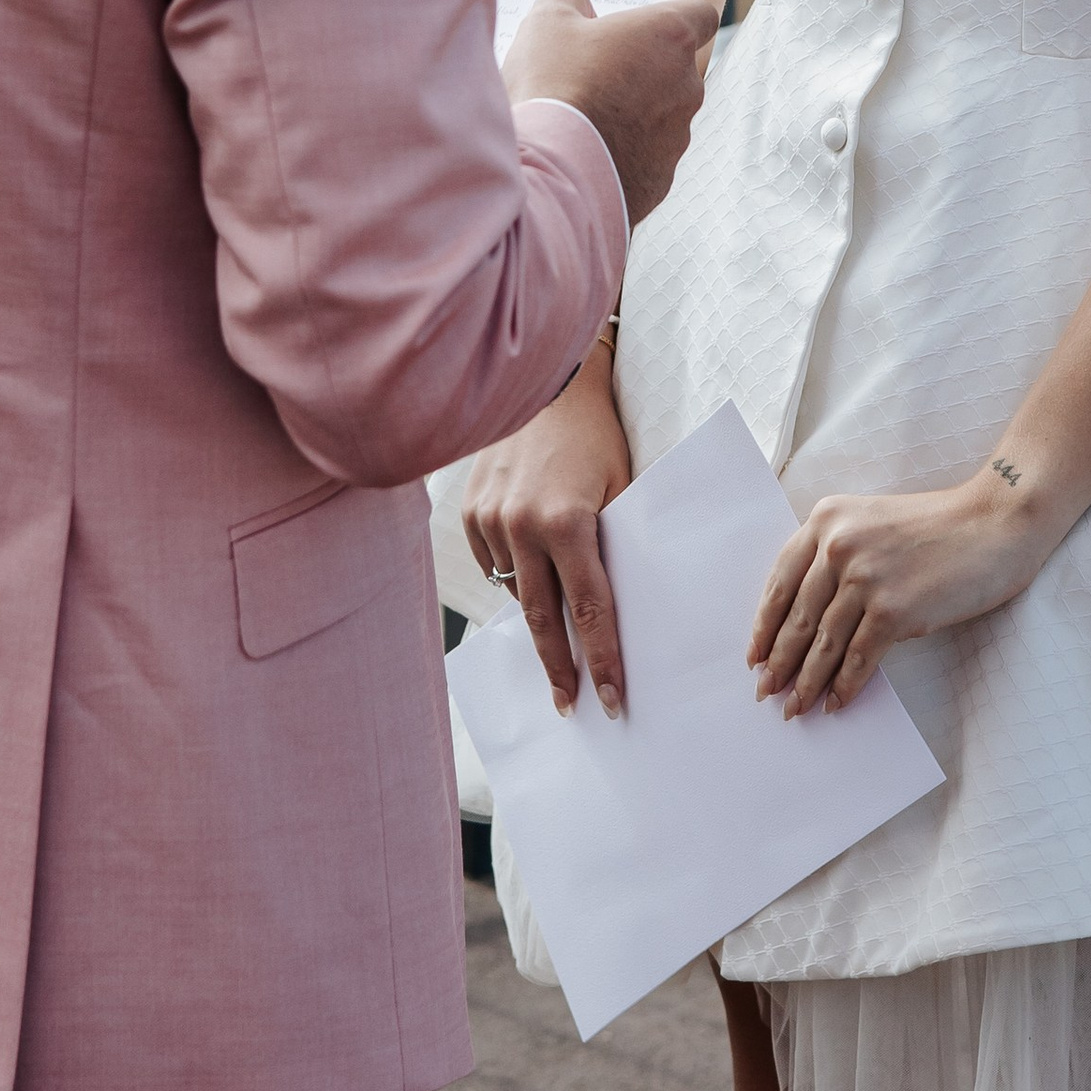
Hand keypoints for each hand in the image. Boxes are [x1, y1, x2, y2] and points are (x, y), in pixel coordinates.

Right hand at [462, 345, 634, 716]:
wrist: (546, 386)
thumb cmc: (595, 436)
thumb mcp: (620, 487)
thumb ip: (617, 543)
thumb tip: (618, 604)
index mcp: (567, 521)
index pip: (590, 609)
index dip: (602, 659)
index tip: (612, 698)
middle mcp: (522, 524)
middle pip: (543, 618)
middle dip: (559, 666)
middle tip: (571, 704)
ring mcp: (490, 519)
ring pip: (516, 590)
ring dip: (539, 614)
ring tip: (557, 638)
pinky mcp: (470, 511)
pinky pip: (493, 564)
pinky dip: (514, 576)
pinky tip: (531, 572)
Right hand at [503, 0, 716, 220]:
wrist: (552, 174)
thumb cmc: (553, 87)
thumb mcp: (547, 22)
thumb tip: (575, 0)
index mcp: (669, 37)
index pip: (699, 12)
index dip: (675, 11)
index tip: (647, 20)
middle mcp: (687, 85)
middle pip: (674, 66)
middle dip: (641, 66)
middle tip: (594, 70)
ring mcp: (678, 136)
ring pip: (661, 114)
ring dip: (632, 111)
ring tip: (582, 117)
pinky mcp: (662, 179)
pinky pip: (646, 156)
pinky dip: (623, 152)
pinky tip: (584, 152)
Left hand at [749, 472, 1048, 718]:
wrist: (994, 522)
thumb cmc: (938, 527)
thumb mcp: (872, 524)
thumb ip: (838, 557)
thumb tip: (809, 622)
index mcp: (826, 520)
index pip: (780, 582)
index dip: (764, 626)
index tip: (754, 656)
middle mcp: (838, 546)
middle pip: (797, 618)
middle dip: (779, 663)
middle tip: (765, 693)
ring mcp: (864, 578)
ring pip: (823, 644)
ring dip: (807, 683)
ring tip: (796, 708)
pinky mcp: (893, 610)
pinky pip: (859, 658)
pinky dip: (845, 686)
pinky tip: (837, 704)